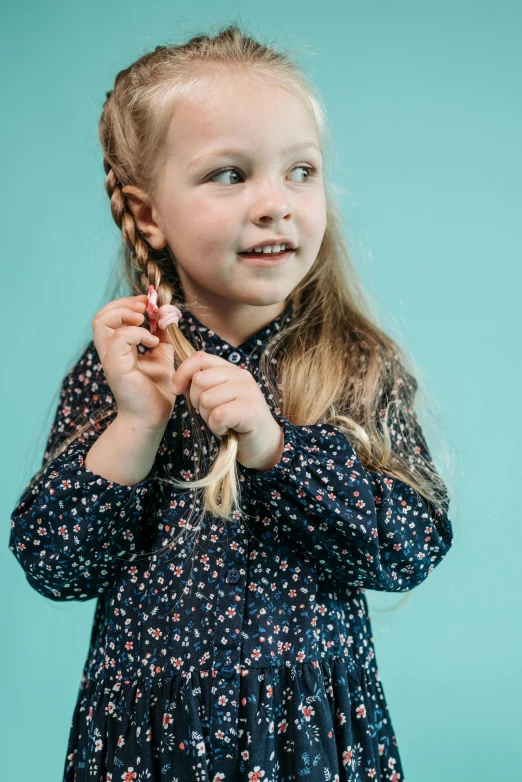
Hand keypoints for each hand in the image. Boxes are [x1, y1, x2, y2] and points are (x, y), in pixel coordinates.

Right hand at [91, 294, 176, 430]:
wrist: (152, 418)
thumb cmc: (154, 391)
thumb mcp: (161, 357)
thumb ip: (161, 337)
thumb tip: (166, 316)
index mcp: (117, 348)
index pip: (109, 316)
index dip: (127, 303)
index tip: (148, 303)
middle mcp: (109, 352)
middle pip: (100, 315)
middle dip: (124, 304)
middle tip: (145, 309)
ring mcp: (111, 359)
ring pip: (101, 322)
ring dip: (125, 314)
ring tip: (144, 321)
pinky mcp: (117, 367)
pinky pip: (120, 338)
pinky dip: (139, 334)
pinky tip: (153, 343)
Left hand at [171, 351, 284, 470]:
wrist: (262, 445)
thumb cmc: (234, 423)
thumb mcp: (214, 400)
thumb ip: (198, 386)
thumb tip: (176, 381)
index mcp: (231, 370)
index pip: (200, 358)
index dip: (182, 373)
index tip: (176, 390)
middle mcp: (241, 376)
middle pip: (199, 380)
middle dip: (197, 402)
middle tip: (213, 413)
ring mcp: (248, 391)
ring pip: (206, 399)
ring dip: (208, 417)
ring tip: (223, 422)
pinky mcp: (251, 410)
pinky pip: (218, 416)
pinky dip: (217, 428)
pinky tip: (228, 430)